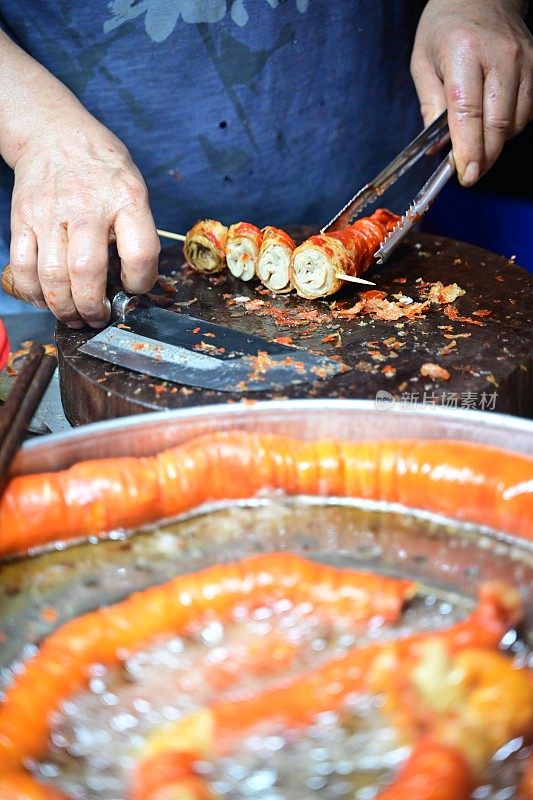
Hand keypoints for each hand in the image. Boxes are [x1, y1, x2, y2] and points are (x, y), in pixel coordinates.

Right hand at [10, 117, 159, 326]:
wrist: (55, 134)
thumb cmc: (102, 168)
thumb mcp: (135, 188)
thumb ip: (137, 231)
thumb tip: (132, 282)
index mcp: (126, 199)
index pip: (140, 252)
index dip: (140, 281)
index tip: (134, 288)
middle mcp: (87, 206)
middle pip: (87, 271)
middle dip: (93, 306)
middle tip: (98, 317)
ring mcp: (50, 213)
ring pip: (52, 275)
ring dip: (63, 307)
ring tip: (74, 317)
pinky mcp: (23, 218)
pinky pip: (23, 266)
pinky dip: (34, 292)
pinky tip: (46, 300)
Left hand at [411, 0, 532, 185]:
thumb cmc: (446, 28)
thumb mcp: (423, 63)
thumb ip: (430, 106)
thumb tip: (438, 149)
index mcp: (464, 53)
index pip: (468, 112)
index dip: (468, 149)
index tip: (465, 174)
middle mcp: (500, 56)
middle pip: (497, 123)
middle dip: (483, 156)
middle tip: (468, 174)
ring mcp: (525, 60)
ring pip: (515, 122)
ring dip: (495, 143)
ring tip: (476, 145)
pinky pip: (527, 111)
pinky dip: (509, 127)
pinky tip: (492, 124)